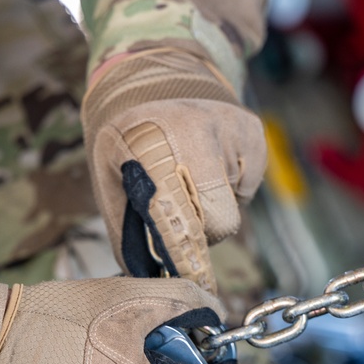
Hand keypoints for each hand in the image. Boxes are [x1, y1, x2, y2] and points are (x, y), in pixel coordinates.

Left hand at [82, 49, 266, 292]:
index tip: (199, 289)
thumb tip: (147, 280)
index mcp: (152, 144)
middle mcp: (197, 131)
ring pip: (235, 207)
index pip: (180, 220)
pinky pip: (247, 186)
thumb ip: (126, 229)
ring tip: (189, 172)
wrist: (155, 74)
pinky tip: (208, 160)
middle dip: (203, 231)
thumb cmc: (127, 138)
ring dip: (212, 204)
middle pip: (221, 222)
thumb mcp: (109, 176)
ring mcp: (231, 129)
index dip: (189, 260)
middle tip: (182, 214)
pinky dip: (229, 185)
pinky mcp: (254, 132)